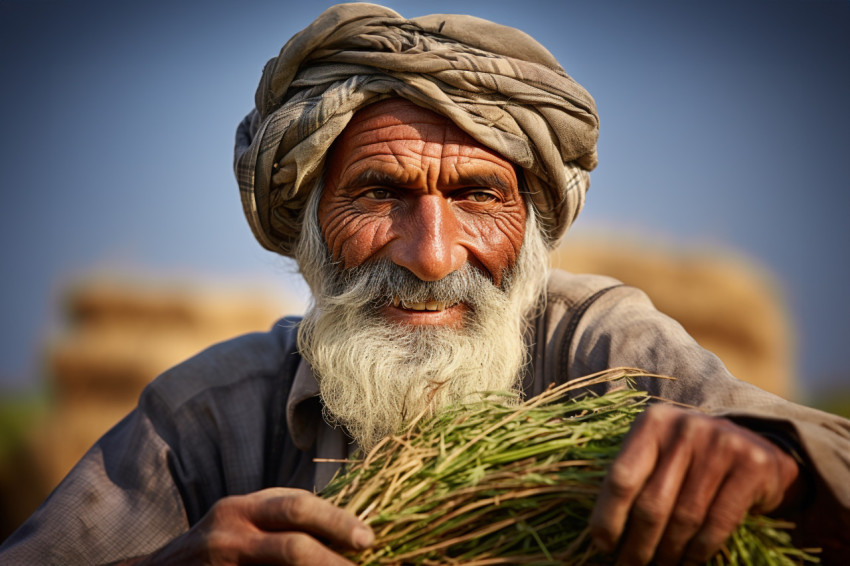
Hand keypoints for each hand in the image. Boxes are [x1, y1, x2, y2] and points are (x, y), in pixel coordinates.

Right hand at [134, 487, 372, 564]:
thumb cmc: (215, 544)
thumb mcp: (242, 518)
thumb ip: (282, 515)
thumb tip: (345, 521)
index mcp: (241, 509)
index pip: (298, 507)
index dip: (337, 521)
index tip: (368, 538)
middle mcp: (229, 536)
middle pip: (293, 547)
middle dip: (335, 559)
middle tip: (365, 563)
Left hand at [588, 404, 800, 564]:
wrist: (755, 447)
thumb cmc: (692, 458)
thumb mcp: (660, 454)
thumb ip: (635, 480)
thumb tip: (602, 535)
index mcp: (653, 422)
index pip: (621, 478)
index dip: (608, 517)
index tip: (603, 545)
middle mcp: (685, 428)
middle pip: (652, 503)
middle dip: (637, 545)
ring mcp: (720, 444)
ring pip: (684, 517)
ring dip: (668, 552)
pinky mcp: (751, 465)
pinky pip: (717, 522)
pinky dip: (699, 551)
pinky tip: (688, 563)